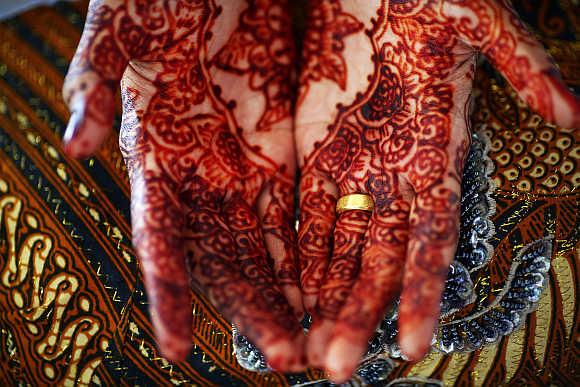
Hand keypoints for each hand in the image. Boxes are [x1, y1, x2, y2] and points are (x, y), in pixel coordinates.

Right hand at [62, 0, 304, 368]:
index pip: (160, 239)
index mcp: (154, 156)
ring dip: (285, 296)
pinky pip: (294, 213)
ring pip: (264, 248)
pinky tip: (325, 287)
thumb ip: (94, 86)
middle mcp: (198, 176)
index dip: (168, 295)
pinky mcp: (278, 153)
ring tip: (310, 340)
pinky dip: (307, 253)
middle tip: (283, 358)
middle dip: (250, 312)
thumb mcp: (119, 31)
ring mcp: (241, 168)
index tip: (180, 347)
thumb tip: (73, 146)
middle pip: (224, 260)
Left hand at [296, 0, 578, 381]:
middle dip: (360, 314)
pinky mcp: (317, 161)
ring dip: (326, 299)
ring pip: (339, 251)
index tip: (413, 342)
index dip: (422, 290)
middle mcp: (396, 180)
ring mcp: (354, 174)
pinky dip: (301, 259)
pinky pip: (308, 219)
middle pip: (377, 262)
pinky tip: (292, 296)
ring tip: (311, 347)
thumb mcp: (482, 27)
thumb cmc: (431, 2)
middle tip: (338, 368)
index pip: (432, 241)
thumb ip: (524, 70)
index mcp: (436, 158)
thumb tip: (577, 115)